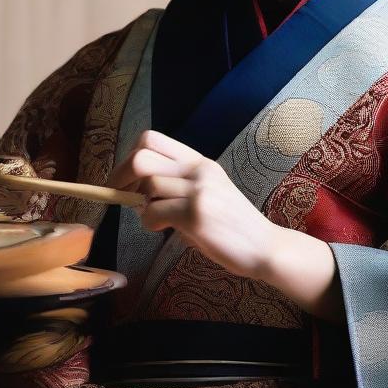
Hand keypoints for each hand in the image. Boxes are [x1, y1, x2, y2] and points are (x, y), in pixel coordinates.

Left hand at [107, 130, 345, 322]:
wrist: (266, 248)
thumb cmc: (231, 226)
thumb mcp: (207, 195)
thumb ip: (176, 188)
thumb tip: (134, 191)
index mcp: (199, 162)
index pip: (151, 139)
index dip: (129, 157)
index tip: (124, 180)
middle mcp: (199, 170)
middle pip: (142, 157)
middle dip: (122, 177)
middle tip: (122, 197)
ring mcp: (200, 190)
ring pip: (148, 187)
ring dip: (142, 206)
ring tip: (157, 220)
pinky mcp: (197, 214)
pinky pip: (154, 212)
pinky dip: (149, 223)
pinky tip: (163, 229)